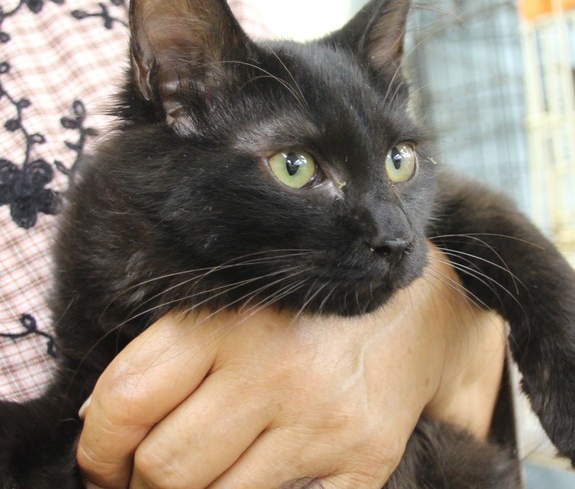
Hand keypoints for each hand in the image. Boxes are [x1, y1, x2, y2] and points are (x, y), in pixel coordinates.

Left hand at [77, 243, 505, 488]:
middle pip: (165, 466)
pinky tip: (253, 480)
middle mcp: (276, 370)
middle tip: (149, 476)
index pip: (127, 398)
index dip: (97, 446)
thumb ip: (172, 353)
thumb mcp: (235, 304)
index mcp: (231, 321)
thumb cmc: (307, 303)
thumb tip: (101, 422)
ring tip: (201, 478)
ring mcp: (321, 421)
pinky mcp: (361, 461)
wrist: (408, 306)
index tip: (101, 461)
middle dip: (142, 484)